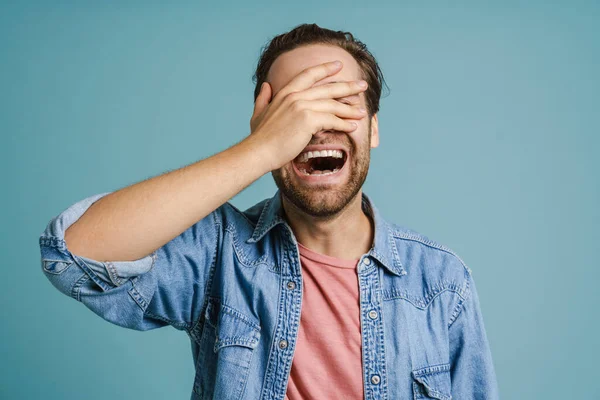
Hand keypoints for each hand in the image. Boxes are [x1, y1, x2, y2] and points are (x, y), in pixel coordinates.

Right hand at [248, 60, 367, 170]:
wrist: (258, 152)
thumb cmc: (259, 138)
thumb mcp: (258, 113)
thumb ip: (263, 98)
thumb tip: (266, 85)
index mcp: (285, 92)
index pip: (308, 75)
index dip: (325, 68)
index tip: (339, 65)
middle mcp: (295, 96)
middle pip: (327, 88)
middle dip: (347, 86)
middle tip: (362, 85)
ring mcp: (302, 106)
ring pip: (333, 105)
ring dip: (350, 109)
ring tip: (362, 112)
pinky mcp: (308, 120)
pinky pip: (332, 120)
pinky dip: (344, 124)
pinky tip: (353, 126)